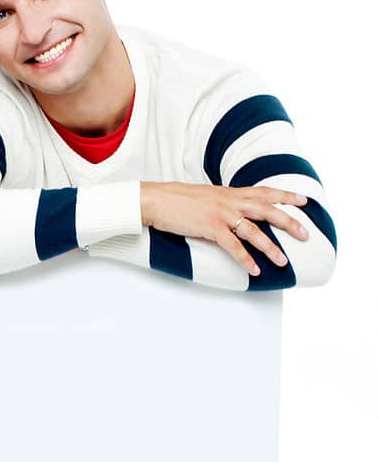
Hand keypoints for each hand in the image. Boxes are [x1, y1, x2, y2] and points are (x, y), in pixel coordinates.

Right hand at [140, 183, 308, 276]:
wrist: (156, 200)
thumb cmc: (177, 200)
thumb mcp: (206, 197)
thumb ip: (222, 202)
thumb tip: (232, 212)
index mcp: (230, 192)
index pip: (265, 191)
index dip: (285, 195)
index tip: (304, 200)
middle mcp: (230, 201)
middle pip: (268, 210)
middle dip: (289, 222)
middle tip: (305, 234)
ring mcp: (221, 214)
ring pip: (254, 230)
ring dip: (270, 247)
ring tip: (283, 261)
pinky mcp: (210, 228)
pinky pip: (233, 246)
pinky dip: (245, 259)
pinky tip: (254, 270)